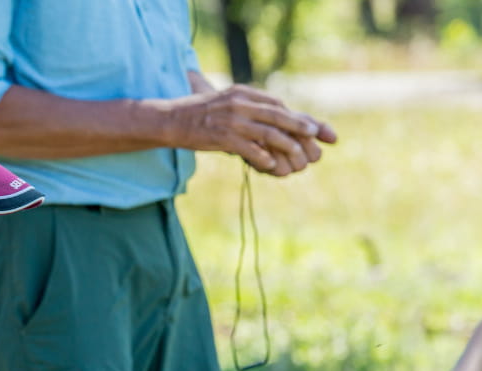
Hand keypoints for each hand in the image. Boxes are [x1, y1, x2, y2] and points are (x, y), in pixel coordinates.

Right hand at [170, 85, 335, 175]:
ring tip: (297, 153)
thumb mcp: (222, 100)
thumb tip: (261, 113)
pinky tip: (271, 165)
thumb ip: (242, 104)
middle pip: (277, 115)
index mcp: (240, 92)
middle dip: (298, 125)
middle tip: (314, 133)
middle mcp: (239, 104)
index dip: (292, 113)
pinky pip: (250, 149)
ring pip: (268, 133)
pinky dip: (263, 157)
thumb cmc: (194, 113)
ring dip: (286, 144)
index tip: (306, 123)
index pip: (274, 102)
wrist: (169, 119)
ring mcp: (232, 121)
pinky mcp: (223, 137)